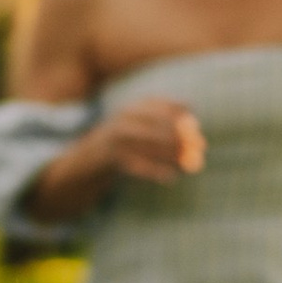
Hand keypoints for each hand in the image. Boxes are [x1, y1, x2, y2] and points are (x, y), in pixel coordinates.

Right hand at [33, 98, 205, 219]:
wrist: (80, 165)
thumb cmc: (120, 147)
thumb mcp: (139, 128)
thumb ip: (161, 118)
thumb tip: (191, 107)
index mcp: (131, 109)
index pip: (156, 104)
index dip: (177, 111)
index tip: (195, 123)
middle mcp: (121, 118)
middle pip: (154, 122)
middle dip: (179, 134)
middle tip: (201, 147)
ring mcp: (112, 137)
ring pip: (145, 142)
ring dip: (169, 152)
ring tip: (190, 163)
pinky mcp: (105, 157)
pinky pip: (132, 163)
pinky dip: (152, 170)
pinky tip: (170, 178)